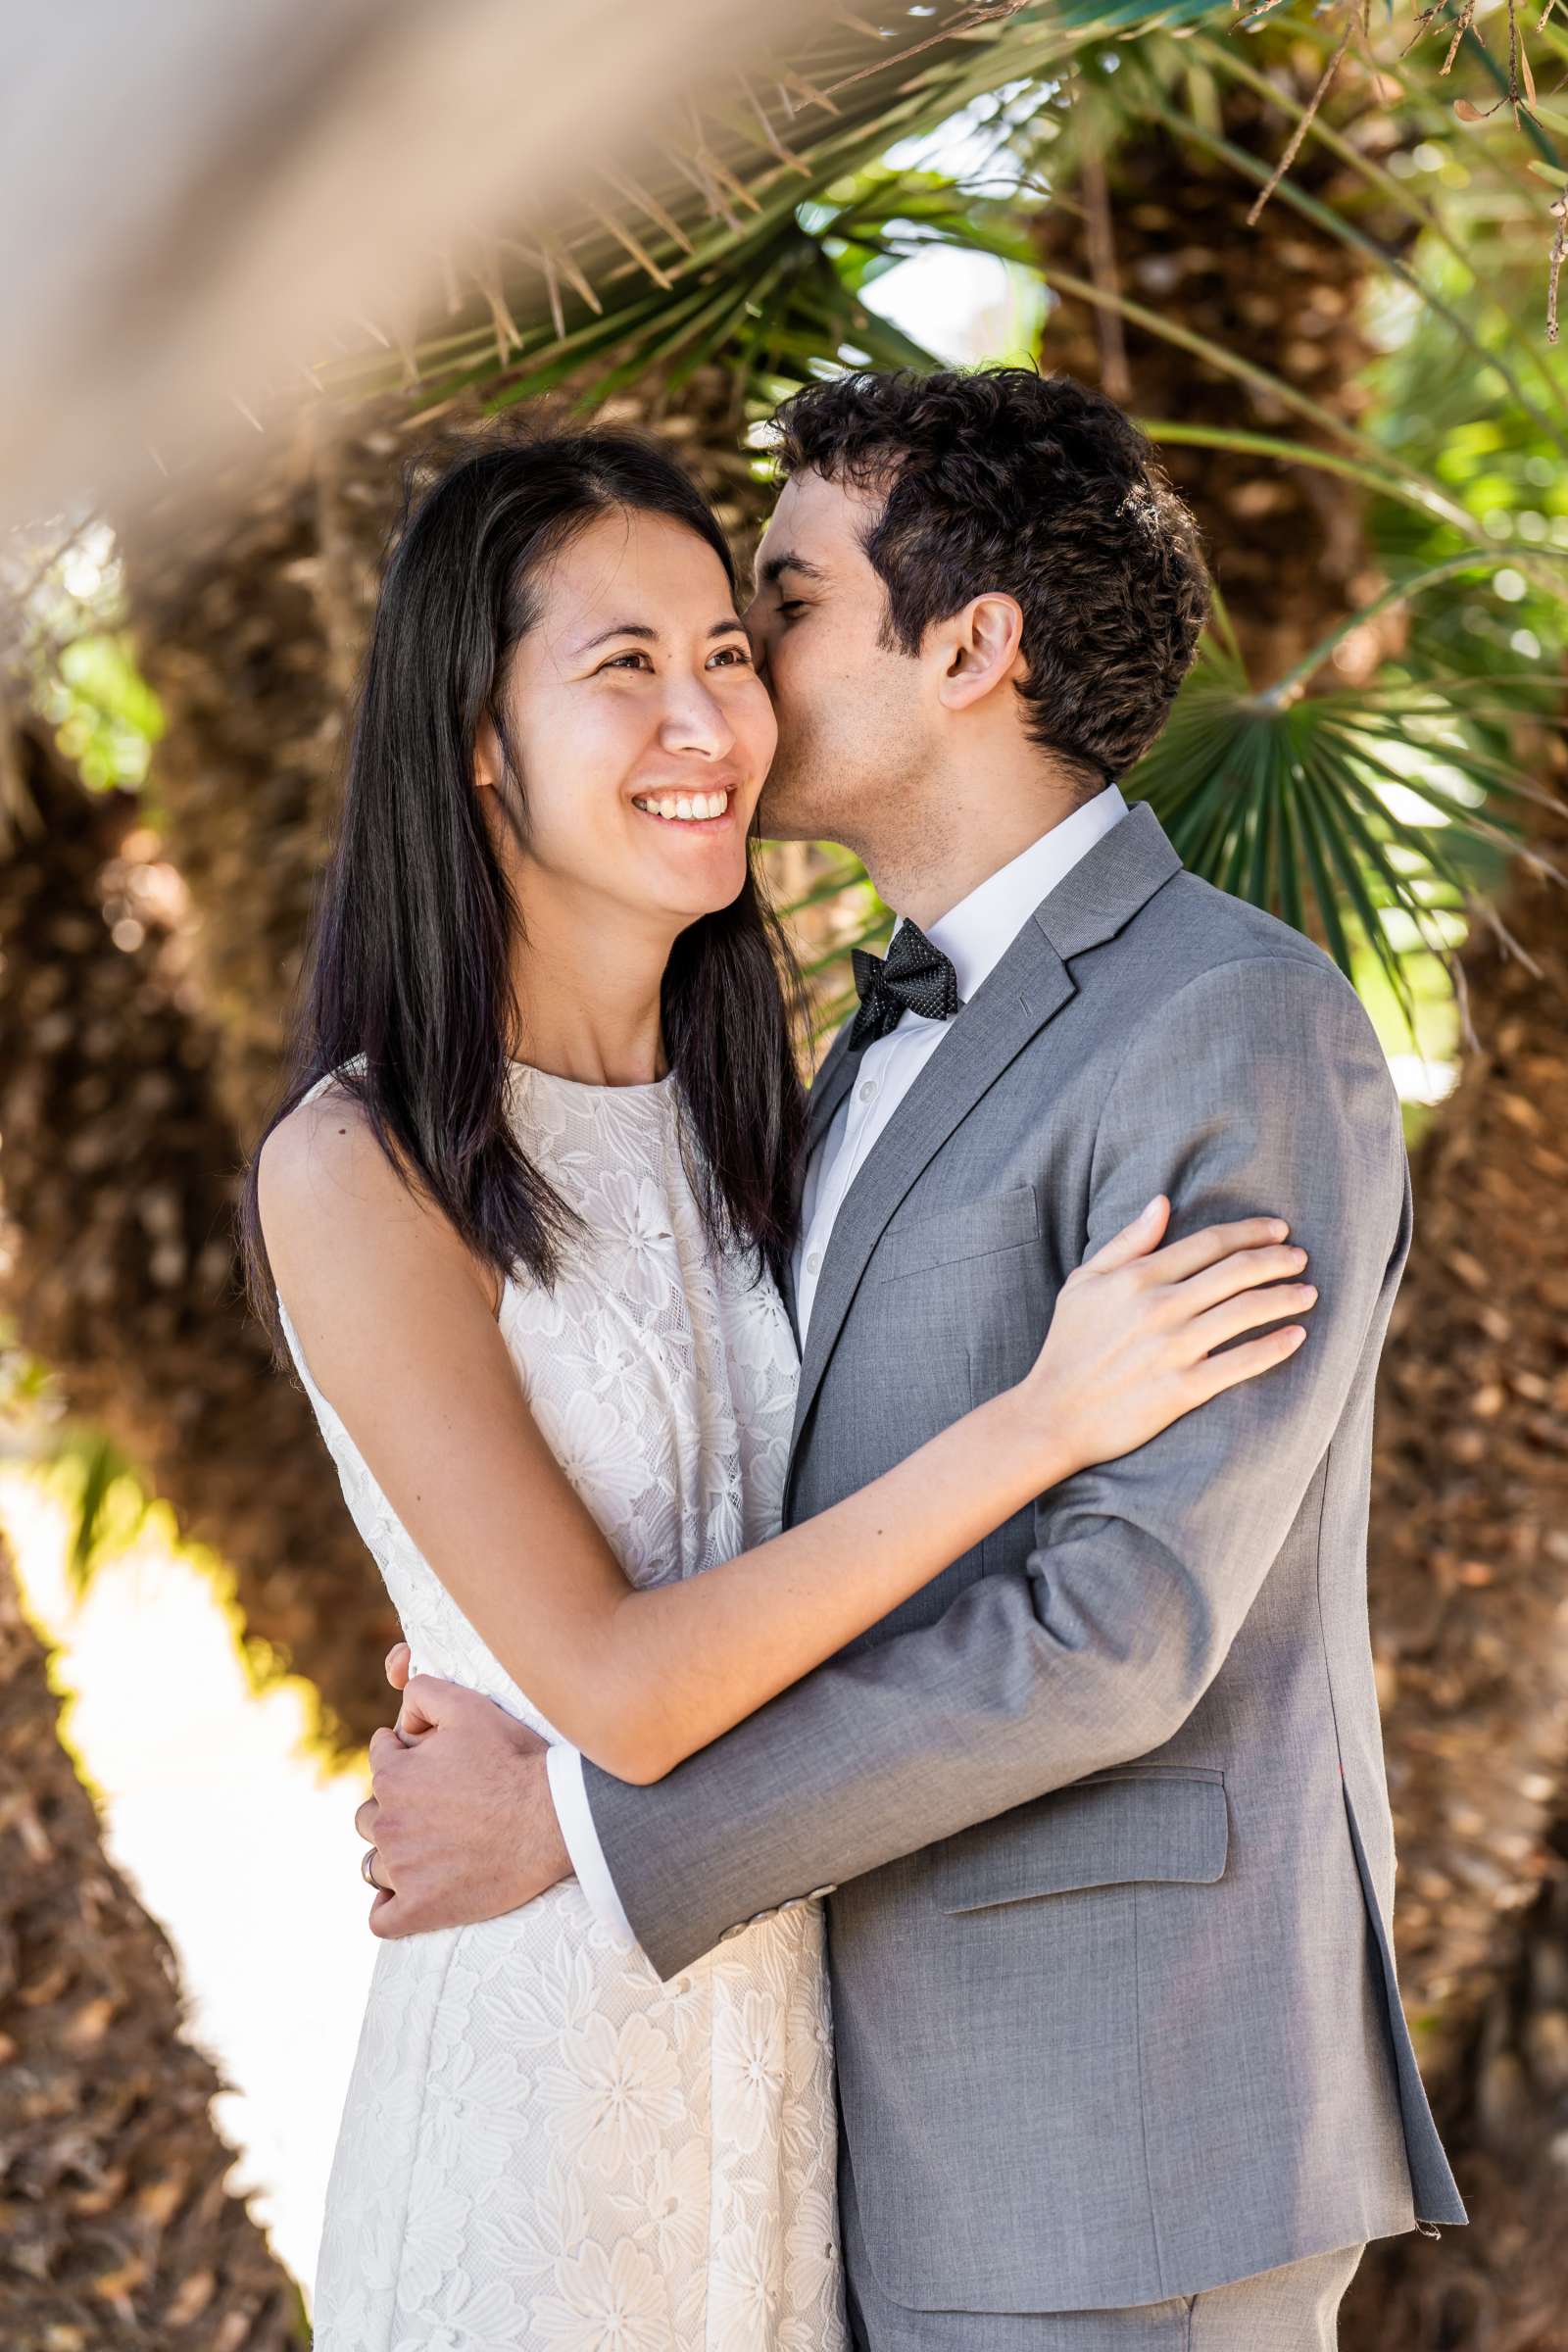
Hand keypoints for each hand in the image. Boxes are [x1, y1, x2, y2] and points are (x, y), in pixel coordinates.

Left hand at [354, 1646, 571, 1937]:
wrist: (553, 1817)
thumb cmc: (515, 1760)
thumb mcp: (469, 1706)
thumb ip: (423, 1692)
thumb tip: (399, 1709)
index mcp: (393, 1775)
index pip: (379, 1759)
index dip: (405, 1755)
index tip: (433, 1764)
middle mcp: (388, 1822)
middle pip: (369, 1815)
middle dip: (393, 1807)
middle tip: (435, 1809)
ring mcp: (402, 1870)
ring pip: (372, 1865)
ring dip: (391, 1856)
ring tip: (427, 1851)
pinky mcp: (420, 1910)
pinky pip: (382, 1919)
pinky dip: (390, 1909)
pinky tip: (409, 1898)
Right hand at [1024, 1196, 1315, 1470]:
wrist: (1053, 1414)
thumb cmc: (1068, 1345)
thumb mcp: (1084, 1282)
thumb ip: (1126, 1241)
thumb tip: (1161, 1202)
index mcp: (1138, 1277)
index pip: (1209, 1243)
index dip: (1250, 1232)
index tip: (1278, 1229)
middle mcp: (1160, 1307)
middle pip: (1236, 1272)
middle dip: (1277, 1260)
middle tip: (1300, 1258)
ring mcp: (1174, 1348)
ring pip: (1246, 1312)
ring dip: (1285, 1298)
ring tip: (1308, 1293)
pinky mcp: (1183, 1389)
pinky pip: (1240, 1364)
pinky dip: (1274, 1348)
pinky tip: (1297, 1336)